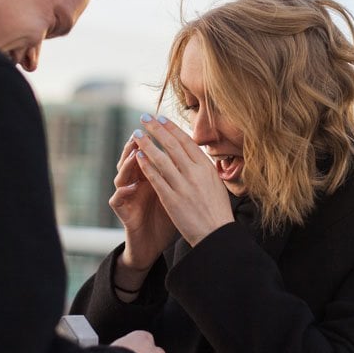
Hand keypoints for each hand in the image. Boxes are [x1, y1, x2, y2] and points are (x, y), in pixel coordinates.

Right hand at [110, 135, 177, 270]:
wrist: (153, 243)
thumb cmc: (166, 217)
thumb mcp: (176, 194)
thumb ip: (181, 176)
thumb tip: (199, 158)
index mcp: (148, 176)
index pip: (150, 154)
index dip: (155, 141)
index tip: (164, 126)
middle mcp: (135, 182)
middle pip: (131, 159)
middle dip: (137, 145)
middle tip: (142, 131)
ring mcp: (126, 196)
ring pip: (121, 175)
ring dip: (127, 164)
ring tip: (135, 153)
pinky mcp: (122, 211)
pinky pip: (117, 198)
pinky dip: (123, 191)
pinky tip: (130, 186)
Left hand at [131, 115, 233, 246]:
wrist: (216, 234)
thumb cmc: (217, 210)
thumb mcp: (216, 184)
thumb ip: (204, 168)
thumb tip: (195, 154)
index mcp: (207, 168)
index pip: (186, 142)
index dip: (172, 128)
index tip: (161, 118)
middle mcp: (195, 174)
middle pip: (172, 146)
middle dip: (156, 129)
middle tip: (144, 117)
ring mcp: (184, 186)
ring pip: (162, 159)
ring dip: (147, 144)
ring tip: (137, 134)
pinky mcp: (172, 200)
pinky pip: (157, 179)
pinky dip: (146, 166)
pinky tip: (138, 157)